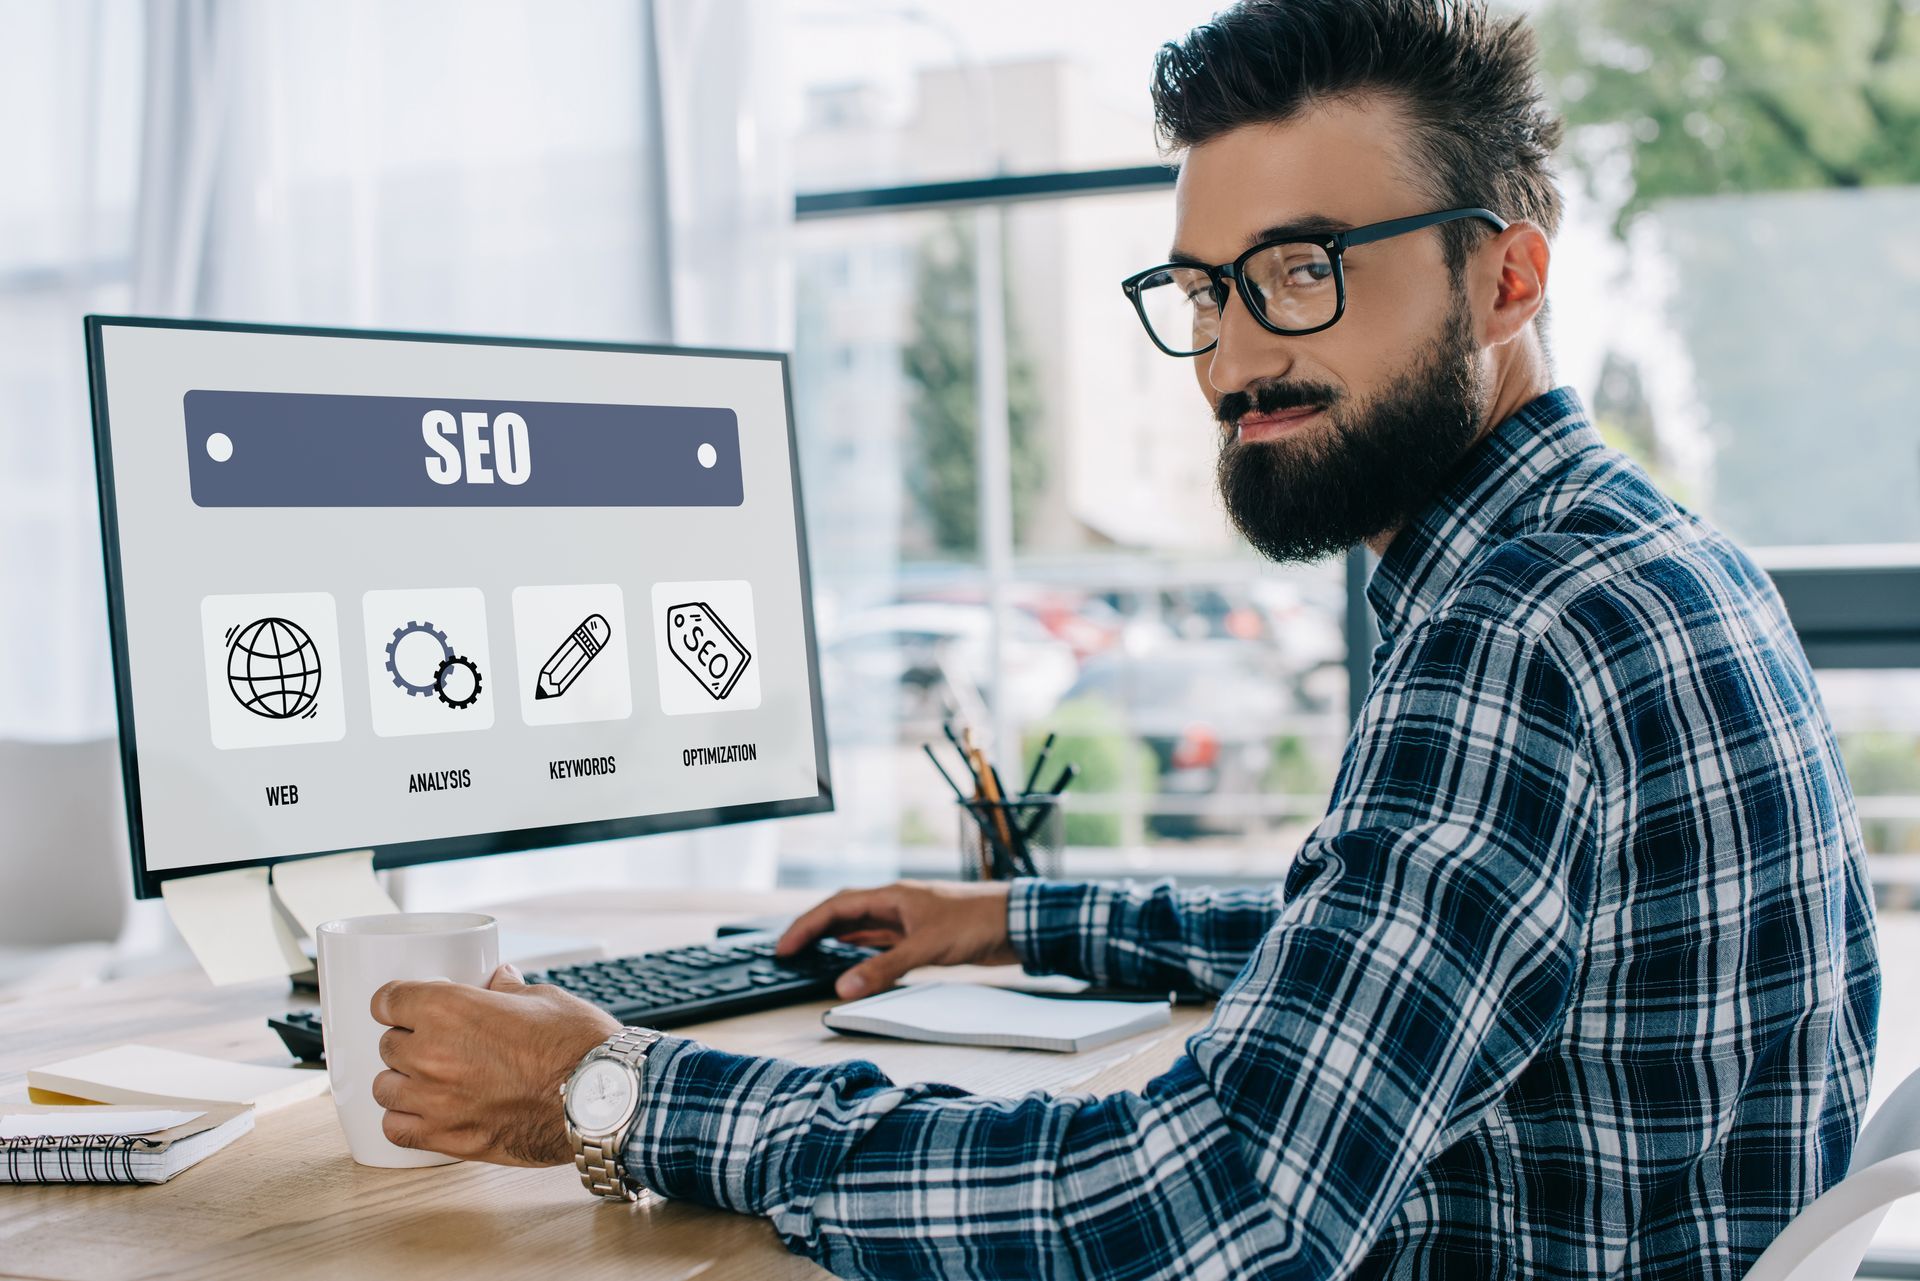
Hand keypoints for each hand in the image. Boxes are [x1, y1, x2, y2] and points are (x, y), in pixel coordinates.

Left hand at [370, 964, 620, 1165]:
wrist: (599, 1098)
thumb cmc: (576, 1046)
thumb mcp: (543, 999)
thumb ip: (508, 990)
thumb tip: (500, 980)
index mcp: (449, 1009)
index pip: (388, 1000)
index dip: (397, 1001)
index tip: (405, 1007)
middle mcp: (431, 1053)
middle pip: (387, 1044)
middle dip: (408, 1040)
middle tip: (435, 1043)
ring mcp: (435, 1100)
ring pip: (384, 1088)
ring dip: (402, 1081)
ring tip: (429, 1080)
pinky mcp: (447, 1138)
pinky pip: (396, 1129)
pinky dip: (405, 1120)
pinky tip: (425, 1113)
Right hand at [776, 879, 1017, 998]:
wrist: (1017, 922)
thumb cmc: (977, 922)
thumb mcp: (924, 948)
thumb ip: (883, 969)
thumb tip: (843, 986)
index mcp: (892, 897)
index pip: (836, 907)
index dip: (806, 926)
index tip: (784, 946)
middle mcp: (897, 905)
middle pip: (844, 914)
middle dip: (814, 931)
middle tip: (788, 952)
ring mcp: (910, 920)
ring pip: (863, 928)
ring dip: (837, 940)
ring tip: (811, 955)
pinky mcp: (924, 937)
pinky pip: (882, 942)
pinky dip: (863, 952)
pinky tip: (855, 961)